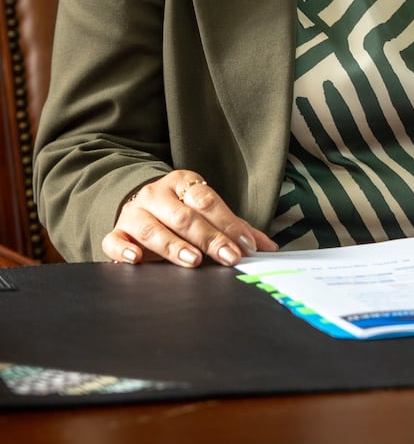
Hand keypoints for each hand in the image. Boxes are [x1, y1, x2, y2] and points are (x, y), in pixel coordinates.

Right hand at [102, 171, 276, 266]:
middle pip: (184, 217)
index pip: (207, 201)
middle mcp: (156, 194)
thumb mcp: (207, 213)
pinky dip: (123, 249)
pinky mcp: (116, 231)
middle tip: (229, 257)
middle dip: (209, 238)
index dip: (227, 223)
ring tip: (193, 261)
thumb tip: (268, 247)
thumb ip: (235, 228)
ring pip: (152, 229)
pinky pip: (114, 239)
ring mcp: (134, 212)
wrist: (138, 204)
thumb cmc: (179, 212)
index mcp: (183, 183)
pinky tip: (135, 259)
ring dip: (174, 246)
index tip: (245, 245)